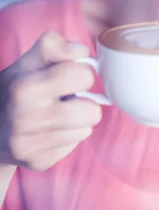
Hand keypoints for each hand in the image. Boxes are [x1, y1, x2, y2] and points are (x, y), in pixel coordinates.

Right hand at [0, 31, 101, 170]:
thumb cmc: (14, 90)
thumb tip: (82, 51)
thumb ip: (52, 47)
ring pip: (87, 128)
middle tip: (67, 96)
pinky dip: (67, 134)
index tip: (69, 75)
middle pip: (92, 112)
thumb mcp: (26, 62)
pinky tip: (49, 129)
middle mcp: (27, 121)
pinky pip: (75, 144)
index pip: (83, 77)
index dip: (80, 72)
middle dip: (84, 100)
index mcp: (25, 89)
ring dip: (78, 119)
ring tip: (57, 112)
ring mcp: (33, 147)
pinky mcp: (40, 163)